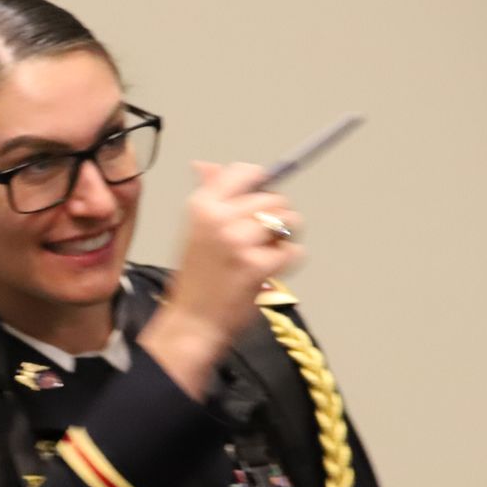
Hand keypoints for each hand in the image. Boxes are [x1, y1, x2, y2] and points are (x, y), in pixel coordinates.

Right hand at [138, 161, 302, 399]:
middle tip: (259, 242)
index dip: (261, 184)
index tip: (260, 202)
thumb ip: (209, 195)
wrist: (192, 322)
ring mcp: (239, 242)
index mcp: (202, 205)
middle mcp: (219, 218)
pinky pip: (294, 252)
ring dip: (285, 240)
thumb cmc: (197, 279)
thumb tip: (206, 165)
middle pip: (275, 199)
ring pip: (289, 222)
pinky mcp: (257, 265)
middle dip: (277, 219)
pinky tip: (266, 274)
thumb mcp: (195, 230)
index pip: (245, 172)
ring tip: (264, 256)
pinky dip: (287, 264)